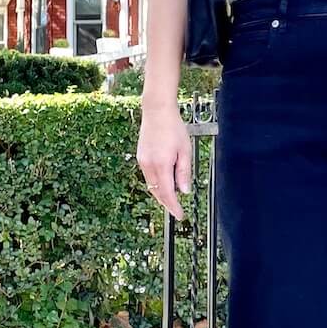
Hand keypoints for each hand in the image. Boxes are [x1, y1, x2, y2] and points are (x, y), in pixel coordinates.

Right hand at [137, 101, 191, 220]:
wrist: (157, 112)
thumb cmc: (173, 129)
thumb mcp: (185, 151)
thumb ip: (184, 172)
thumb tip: (185, 191)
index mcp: (162, 165)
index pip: (168, 193)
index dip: (173, 207)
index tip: (179, 215)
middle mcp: (149, 165)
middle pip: (157, 192)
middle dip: (167, 203)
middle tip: (177, 210)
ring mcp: (143, 161)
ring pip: (152, 185)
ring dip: (162, 193)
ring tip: (173, 198)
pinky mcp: (140, 157)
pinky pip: (148, 176)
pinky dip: (156, 183)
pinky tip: (165, 183)